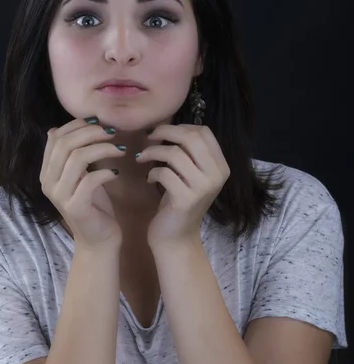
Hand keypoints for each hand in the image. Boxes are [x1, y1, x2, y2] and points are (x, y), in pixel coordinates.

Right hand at [39, 118, 124, 250]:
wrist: (98, 239)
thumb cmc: (94, 204)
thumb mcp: (81, 175)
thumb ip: (72, 154)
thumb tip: (57, 128)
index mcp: (47, 171)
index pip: (55, 138)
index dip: (77, 125)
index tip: (99, 122)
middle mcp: (48, 182)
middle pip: (66, 144)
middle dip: (92, 132)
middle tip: (113, 131)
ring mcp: (60, 195)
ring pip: (78, 158)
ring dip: (102, 148)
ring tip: (120, 149)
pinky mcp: (75, 206)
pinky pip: (89, 179)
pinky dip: (105, 171)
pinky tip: (116, 173)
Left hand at [136, 124, 229, 249]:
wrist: (176, 238)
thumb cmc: (179, 201)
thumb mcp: (189, 174)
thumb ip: (188, 152)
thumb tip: (170, 125)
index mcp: (221, 166)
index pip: (204, 132)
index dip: (180, 127)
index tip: (162, 133)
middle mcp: (217, 175)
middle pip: (190, 138)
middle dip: (165, 133)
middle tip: (148, 138)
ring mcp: (203, 188)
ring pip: (174, 153)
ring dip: (152, 152)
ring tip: (142, 158)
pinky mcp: (186, 199)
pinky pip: (164, 172)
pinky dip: (151, 172)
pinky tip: (148, 179)